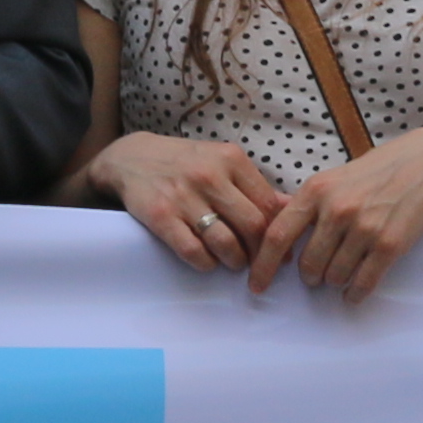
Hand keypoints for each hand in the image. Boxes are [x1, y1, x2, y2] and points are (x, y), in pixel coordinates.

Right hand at [92, 130, 285, 277]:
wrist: (132, 158)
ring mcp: (184, 195)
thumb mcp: (222, 162)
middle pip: (252, 226)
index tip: (281, 251)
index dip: (278, 234)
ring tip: (234, 263)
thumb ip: (253, 186)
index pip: (268, 205)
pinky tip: (207, 262)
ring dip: (235, 261)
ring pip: (225, 242)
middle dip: (259, 252)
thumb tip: (290, 207)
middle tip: (258, 264)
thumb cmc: (186, 163)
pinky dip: (206, 263)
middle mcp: (209, 175)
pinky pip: (193, 251)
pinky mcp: (161, 216)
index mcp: (231, 159)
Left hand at [248, 131, 422, 306]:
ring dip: (336, 282)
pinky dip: (355, 293)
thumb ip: (306, 203)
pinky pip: (362, 284)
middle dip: (311, 276)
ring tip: (343, 271)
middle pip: (307, 265)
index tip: (257, 286)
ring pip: (334, 277)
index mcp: (316, 190)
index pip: (277, 235)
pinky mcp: (389, 245)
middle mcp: (336, 209)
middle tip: (319, 273)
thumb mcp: (335, 178)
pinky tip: (356, 290)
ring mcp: (363, 228)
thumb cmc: (376, 173)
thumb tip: (274, 224)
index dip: (263, 266)